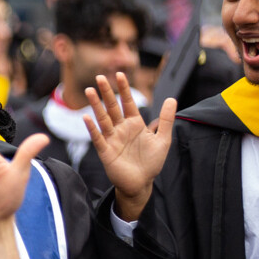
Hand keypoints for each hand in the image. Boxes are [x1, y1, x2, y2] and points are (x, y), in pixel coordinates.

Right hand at [86, 72, 175, 220]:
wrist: (141, 183)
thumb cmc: (152, 162)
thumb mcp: (163, 140)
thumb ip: (166, 120)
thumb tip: (172, 99)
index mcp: (135, 124)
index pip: (128, 103)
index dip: (124, 89)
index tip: (120, 75)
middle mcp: (121, 129)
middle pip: (112, 107)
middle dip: (106, 92)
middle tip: (99, 77)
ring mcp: (112, 139)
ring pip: (103, 119)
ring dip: (96, 106)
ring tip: (89, 91)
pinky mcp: (106, 151)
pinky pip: (98, 138)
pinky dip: (92, 129)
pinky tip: (86, 118)